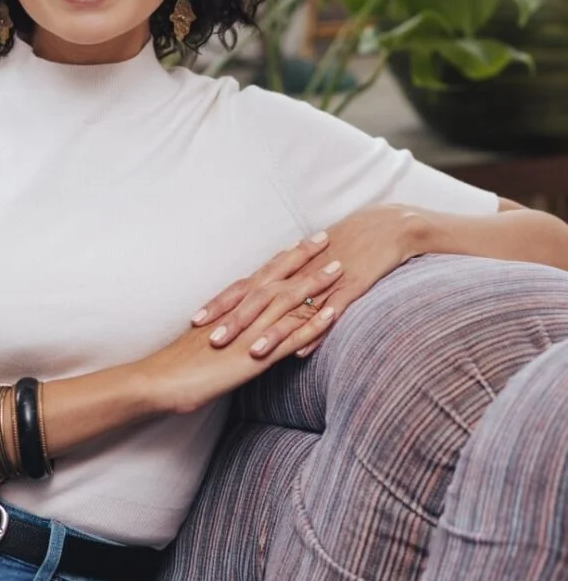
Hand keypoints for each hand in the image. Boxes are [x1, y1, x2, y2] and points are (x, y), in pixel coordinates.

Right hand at [145, 254, 344, 416]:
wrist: (161, 380)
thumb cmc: (176, 366)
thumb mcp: (203, 340)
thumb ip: (223, 329)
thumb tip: (234, 328)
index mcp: (230, 307)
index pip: (261, 275)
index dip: (281, 258)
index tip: (298, 242)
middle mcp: (243, 312)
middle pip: (278, 277)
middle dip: (303, 257)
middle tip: (325, 237)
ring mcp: (251, 331)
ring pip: (289, 300)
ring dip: (316, 284)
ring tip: (339, 268)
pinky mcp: (257, 355)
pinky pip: (291, 335)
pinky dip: (314, 323)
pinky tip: (333, 313)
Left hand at [190, 204, 422, 361]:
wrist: (385, 227)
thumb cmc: (344, 247)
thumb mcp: (307, 266)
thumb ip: (283, 285)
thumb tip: (256, 304)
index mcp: (285, 270)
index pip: (245, 287)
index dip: (220, 303)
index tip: (195, 321)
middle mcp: (298, 275)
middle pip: (260, 298)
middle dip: (235, 321)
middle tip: (211, 341)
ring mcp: (324, 282)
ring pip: (291, 309)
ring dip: (270, 332)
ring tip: (251, 352)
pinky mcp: (350, 289)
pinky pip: (330, 314)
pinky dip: (313, 332)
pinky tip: (301, 352)